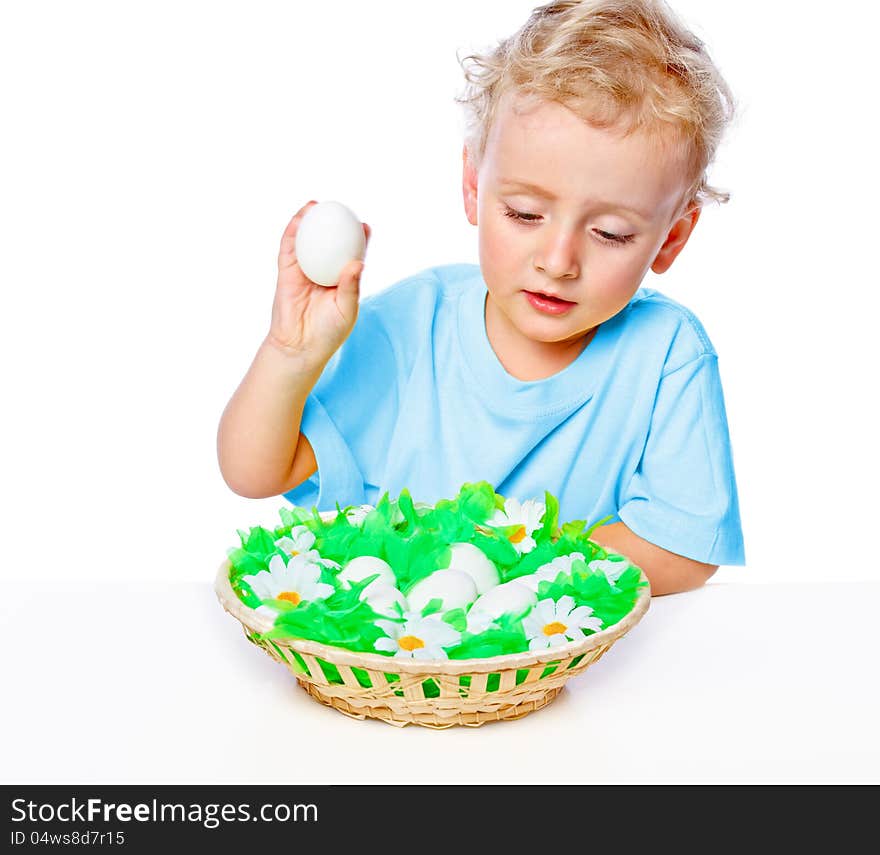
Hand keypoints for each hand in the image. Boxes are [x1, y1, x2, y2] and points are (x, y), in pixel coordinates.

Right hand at [266, 200, 371, 364]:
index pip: (352, 255)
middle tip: (341, 207)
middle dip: (334, 224)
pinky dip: (293, 231)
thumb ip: (351, 287)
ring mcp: (304, 270)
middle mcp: (324, 272)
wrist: (299, 346)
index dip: (359, 240)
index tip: (365, 227)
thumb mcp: (346, 310)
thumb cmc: (328, 333)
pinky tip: (300, 218)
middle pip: (330, 243)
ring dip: (310, 221)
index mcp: (342, 281)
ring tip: (317, 205)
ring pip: (308, 241)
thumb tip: (357, 263)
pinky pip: (289, 248)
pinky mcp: (287, 272)